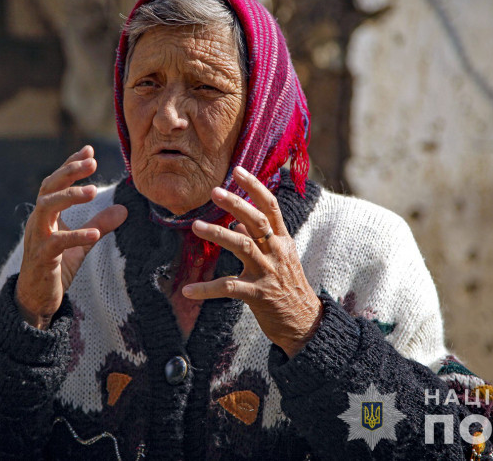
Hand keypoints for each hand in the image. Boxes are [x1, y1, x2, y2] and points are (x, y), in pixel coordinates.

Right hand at [15, 146, 127, 328]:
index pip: (56, 182)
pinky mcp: (41, 258)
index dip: (70, 164)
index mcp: (46, 215)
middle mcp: (38, 221)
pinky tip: (95, 233)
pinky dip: (76, 236)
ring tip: (93, 191)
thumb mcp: (82, 243)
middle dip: (69, 172)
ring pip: (45, 208)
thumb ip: (100, 224)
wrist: (36, 299)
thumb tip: (124, 210)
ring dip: (68, 196)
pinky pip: (57, 242)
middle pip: (48, 187)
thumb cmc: (55, 267)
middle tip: (92, 162)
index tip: (89, 149)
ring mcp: (37, 238)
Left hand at [183, 166, 321, 356]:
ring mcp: (268, 272)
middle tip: (215, 191)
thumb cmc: (288, 287)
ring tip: (196, 226)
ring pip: (242, 246)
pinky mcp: (258, 295)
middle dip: (236, 204)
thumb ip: (259, 239)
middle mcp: (277, 252)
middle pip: (256, 221)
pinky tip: (187, 291)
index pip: (270, 206)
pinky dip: (206, 289)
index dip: (255, 186)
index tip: (237, 169)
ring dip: (218, 234)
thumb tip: (236, 223)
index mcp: (282, 239)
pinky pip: (228, 288)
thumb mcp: (280, 258)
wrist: (304, 323)